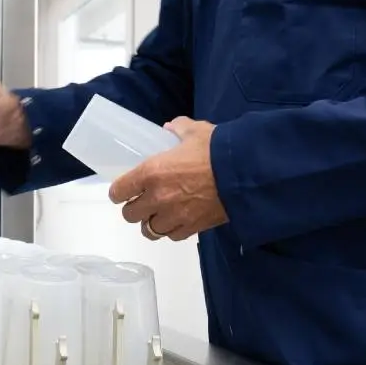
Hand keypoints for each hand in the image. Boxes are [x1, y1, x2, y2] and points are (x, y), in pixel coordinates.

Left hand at [109, 117, 227, 240]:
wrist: (246, 174)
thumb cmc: (216, 150)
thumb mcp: (195, 131)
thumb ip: (178, 128)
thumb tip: (170, 128)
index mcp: (151, 172)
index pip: (119, 191)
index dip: (119, 191)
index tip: (123, 190)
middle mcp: (157, 197)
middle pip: (130, 215)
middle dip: (134, 208)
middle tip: (142, 201)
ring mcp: (174, 216)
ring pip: (149, 230)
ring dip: (151, 222)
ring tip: (158, 215)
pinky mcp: (192, 228)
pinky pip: (171, 236)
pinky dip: (171, 230)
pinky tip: (177, 220)